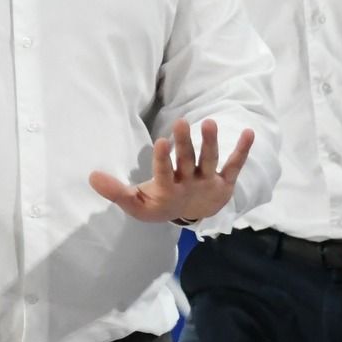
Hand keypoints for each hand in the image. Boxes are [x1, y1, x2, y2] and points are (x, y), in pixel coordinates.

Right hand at [89, 118, 255, 223]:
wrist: (186, 219)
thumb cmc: (156, 205)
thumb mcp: (135, 203)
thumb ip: (115, 191)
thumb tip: (91, 176)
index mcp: (167, 193)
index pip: (164, 175)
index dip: (163, 161)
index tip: (161, 141)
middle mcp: (189, 187)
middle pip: (187, 164)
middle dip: (185, 145)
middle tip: (182, 122)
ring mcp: (208, 184)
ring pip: (210, 162)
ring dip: (210, 144)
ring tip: (209, 123)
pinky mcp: (224, 182)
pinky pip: (234, 166)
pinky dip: (242, 151)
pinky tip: (250, 133)